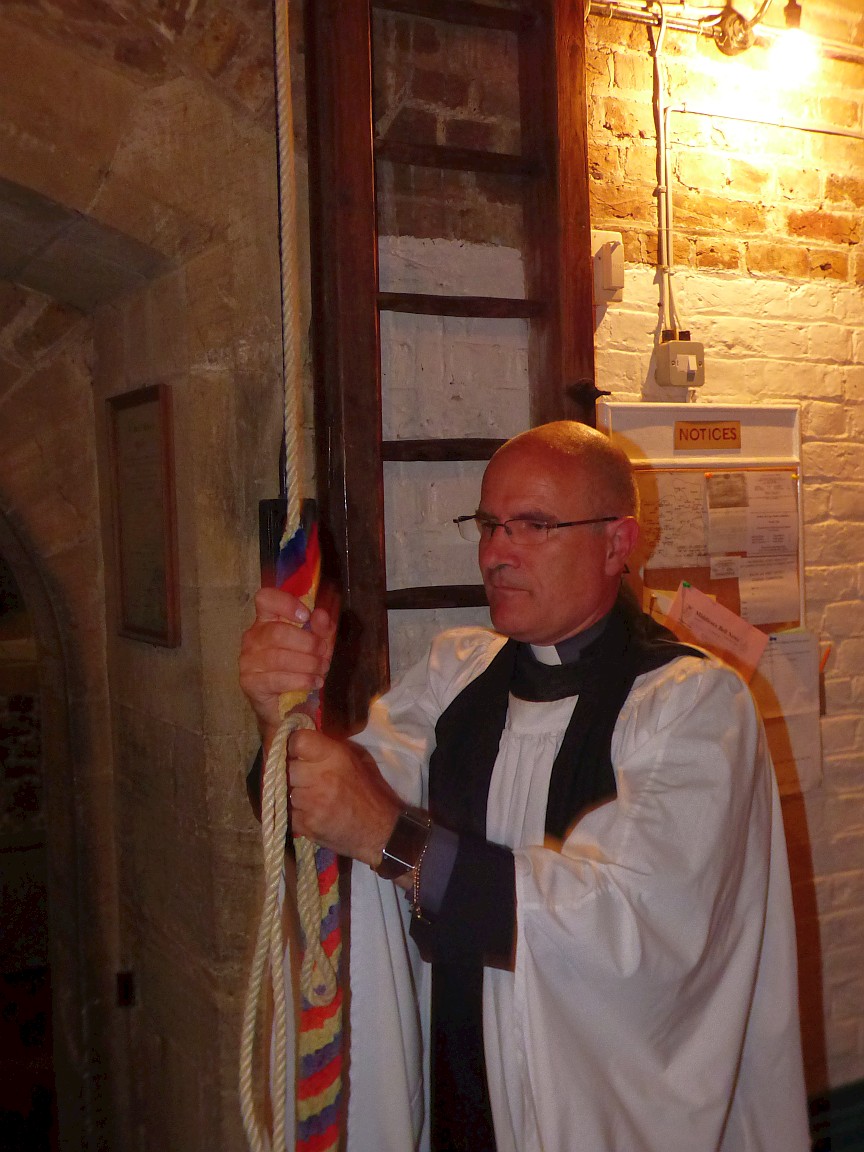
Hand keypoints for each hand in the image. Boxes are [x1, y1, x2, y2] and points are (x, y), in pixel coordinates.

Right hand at [239, 586, 337, 747]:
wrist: (288, 707)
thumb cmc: (300, 669)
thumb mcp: (318, 646)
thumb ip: (321, 629)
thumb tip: (321, 614)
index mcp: (267, 620)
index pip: (265, 599)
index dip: (285, 603)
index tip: (305, 615)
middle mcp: (253, 637)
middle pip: (277, 632)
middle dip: (307, 643)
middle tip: (323, 654)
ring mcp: (247, 660)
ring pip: (279, 657)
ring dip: (307, 664)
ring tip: (321, 670)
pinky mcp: (249, 682)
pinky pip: (276, 678)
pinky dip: (300, 680)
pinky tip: (313, 683)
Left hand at [288, 728, 402, 867]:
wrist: (381, 830)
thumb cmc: (370, 790)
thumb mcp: (357, 758)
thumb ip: (330, 746)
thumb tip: (303, 737)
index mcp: (335, 756)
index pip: (297, 741)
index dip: (293, 744)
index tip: (297, 751)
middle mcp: (321, 777)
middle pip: (285, 765)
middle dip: (292, 770)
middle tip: (303, 776)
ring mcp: (311, 802)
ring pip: (285, 790)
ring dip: (293, 792)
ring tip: (310, 796)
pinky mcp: (306, 824)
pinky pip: (288, 812)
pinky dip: (296, 812)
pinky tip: (311, 813)